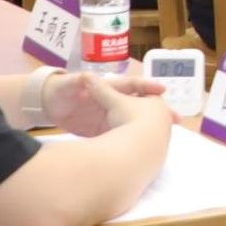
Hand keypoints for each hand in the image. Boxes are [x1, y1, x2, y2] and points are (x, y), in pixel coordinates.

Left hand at [47, 70, 168, 136]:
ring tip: (167, 135)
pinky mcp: (104, 130)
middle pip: (140, 104)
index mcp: (108, 87)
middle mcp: (113, 101)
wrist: (49, 104)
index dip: (147, 86)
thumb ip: (76, 82)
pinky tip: (145, 149)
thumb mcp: (67, 84)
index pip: (132, 84)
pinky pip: (123, 134)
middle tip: (176, 118)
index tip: (162, 90)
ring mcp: (110, 115)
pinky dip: (134, 139)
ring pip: (135, 120)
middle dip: (159, 110)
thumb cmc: (60, 90)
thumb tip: (83, 76)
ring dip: (151, 126)